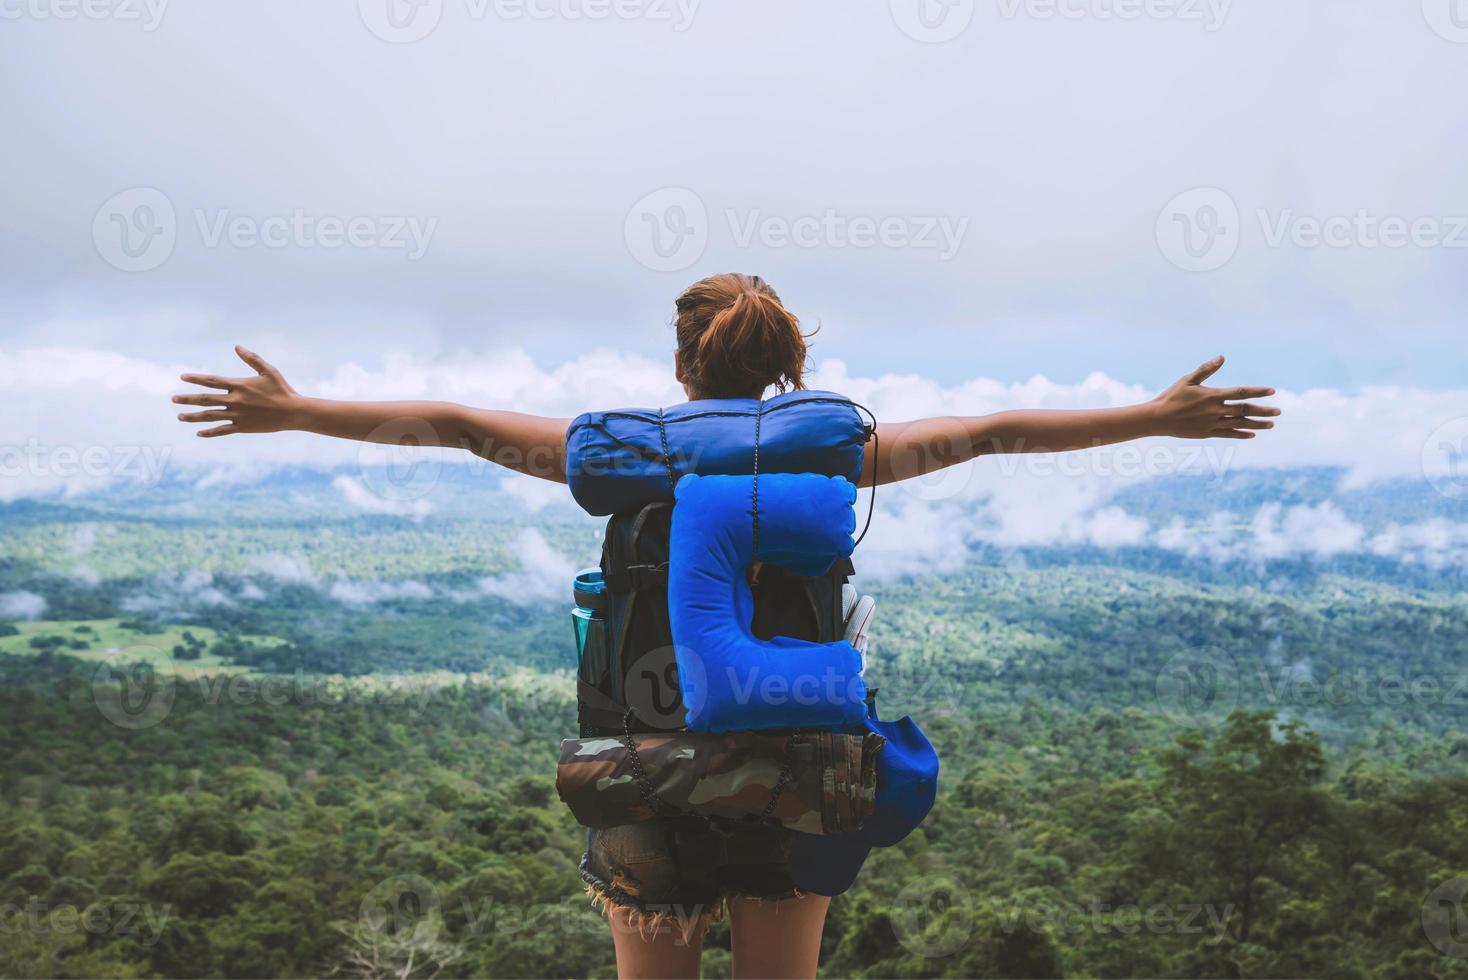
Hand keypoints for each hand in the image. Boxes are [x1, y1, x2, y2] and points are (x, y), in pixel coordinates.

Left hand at [173, 346, 303, 437]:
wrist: (294, 412)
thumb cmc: (282, 389)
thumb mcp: (269, 371)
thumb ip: (252, 359)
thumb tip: (237, 347)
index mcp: (240, 385)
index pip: (212, 381)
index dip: (196, 379)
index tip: (182, 377)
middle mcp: (236, 400)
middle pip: (206, 399)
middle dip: (188, 399)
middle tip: (173, 399)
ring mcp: (238, 415)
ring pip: (210, 416)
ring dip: (193, 416)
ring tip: (180, 416)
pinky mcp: (243, 427)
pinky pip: (223, 430)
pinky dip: (210, 432)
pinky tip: (199, 433)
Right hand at [1150, 356, 1279, 439]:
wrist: (1157, 418)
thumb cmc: (1171, 396)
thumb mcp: (1188, 380)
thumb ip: (1206, 369)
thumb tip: (1222, 357)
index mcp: (1212, 395)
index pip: (1240, 392)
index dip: (1257, 392)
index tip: (1272, 391)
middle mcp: (1215, 410)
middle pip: (1244, 410)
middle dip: (1263, 410)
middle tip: (1278, 411)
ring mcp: (1211, 423)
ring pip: (1239, 424)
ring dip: (1257, 424)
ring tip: (1271, 424)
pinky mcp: (1206, 433)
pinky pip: (1227, 434)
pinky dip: (1240, 434)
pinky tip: (1252, 434)